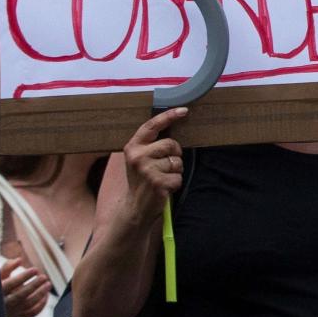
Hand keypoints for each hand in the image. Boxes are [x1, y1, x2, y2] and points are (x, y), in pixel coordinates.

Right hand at [1, 257, 49, 316]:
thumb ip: (8, 267)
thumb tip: (19, 259)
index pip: (10, 284)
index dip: (23, 277)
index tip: (35, 269)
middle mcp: (3, 304)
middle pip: (20, 296)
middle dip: (34, 286)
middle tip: (44, 277)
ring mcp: (11, 313)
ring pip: (28, 305)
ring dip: (40, 294)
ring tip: (48, 284)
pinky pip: (32, 313)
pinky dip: (41, 305)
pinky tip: (46, 295)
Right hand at [120, 108, 187, 222]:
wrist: (135, 206)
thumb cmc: (143, 179)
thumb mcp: (141, 159)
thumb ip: (152, 145)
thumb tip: (173, 128)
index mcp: (133, 147)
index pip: (152, 126)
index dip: (168, 116)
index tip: (184, 110)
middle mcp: (138, 156)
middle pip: (171, 144)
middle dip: (174, 155)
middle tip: (163, 167)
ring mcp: (147, 170)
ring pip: (177, 162)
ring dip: (175, 171)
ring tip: (162, 178)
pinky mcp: (157, 182)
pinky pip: (178, 177)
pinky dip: (175, 183)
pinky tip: (164, 188)